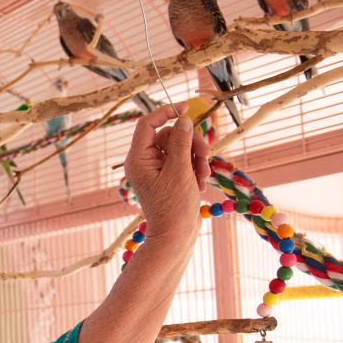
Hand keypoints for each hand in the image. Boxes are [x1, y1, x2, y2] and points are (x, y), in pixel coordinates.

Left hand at [123, 102, 210, 239]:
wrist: (176, 235)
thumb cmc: (174, 206)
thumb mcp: (180, 170)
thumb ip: (181, 142)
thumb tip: (183, 119)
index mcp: (138, 158)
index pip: (147, 124)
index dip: (166, 112)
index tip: (187, 107)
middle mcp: (144, 161)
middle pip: (169, 134)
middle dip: (190, 143)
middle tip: (204, 156)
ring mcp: (157, 169)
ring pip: (180, 147)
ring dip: (196, 157)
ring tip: (202, 176)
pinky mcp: (169, 176)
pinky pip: (183, 160)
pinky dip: (194, 168)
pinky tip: (199, 183)